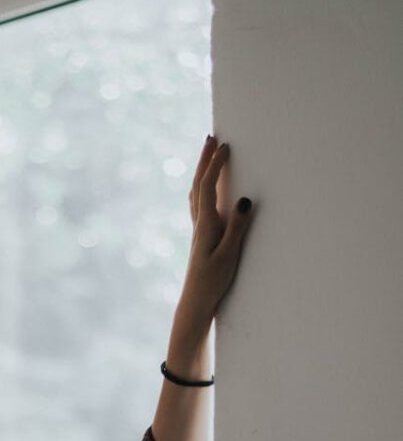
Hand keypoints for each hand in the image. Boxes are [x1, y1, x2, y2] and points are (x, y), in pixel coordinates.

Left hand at [181, 135, 254, 323]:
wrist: (195, 302)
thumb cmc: (212, 282)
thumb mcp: (228, 255)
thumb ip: (237, 228)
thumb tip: (244, 200)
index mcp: (205, 224)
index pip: (208, 186)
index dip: (215, 164)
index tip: (224, 145)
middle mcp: (199, 224)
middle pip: (198, 184)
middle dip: (204, 160)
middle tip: (211, 138)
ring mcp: (198, 230)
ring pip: (196, 193)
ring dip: (201, 172)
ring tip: (207, 156)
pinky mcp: (201, 238)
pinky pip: (199, 205)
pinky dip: (202, 189)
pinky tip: (204, 191)